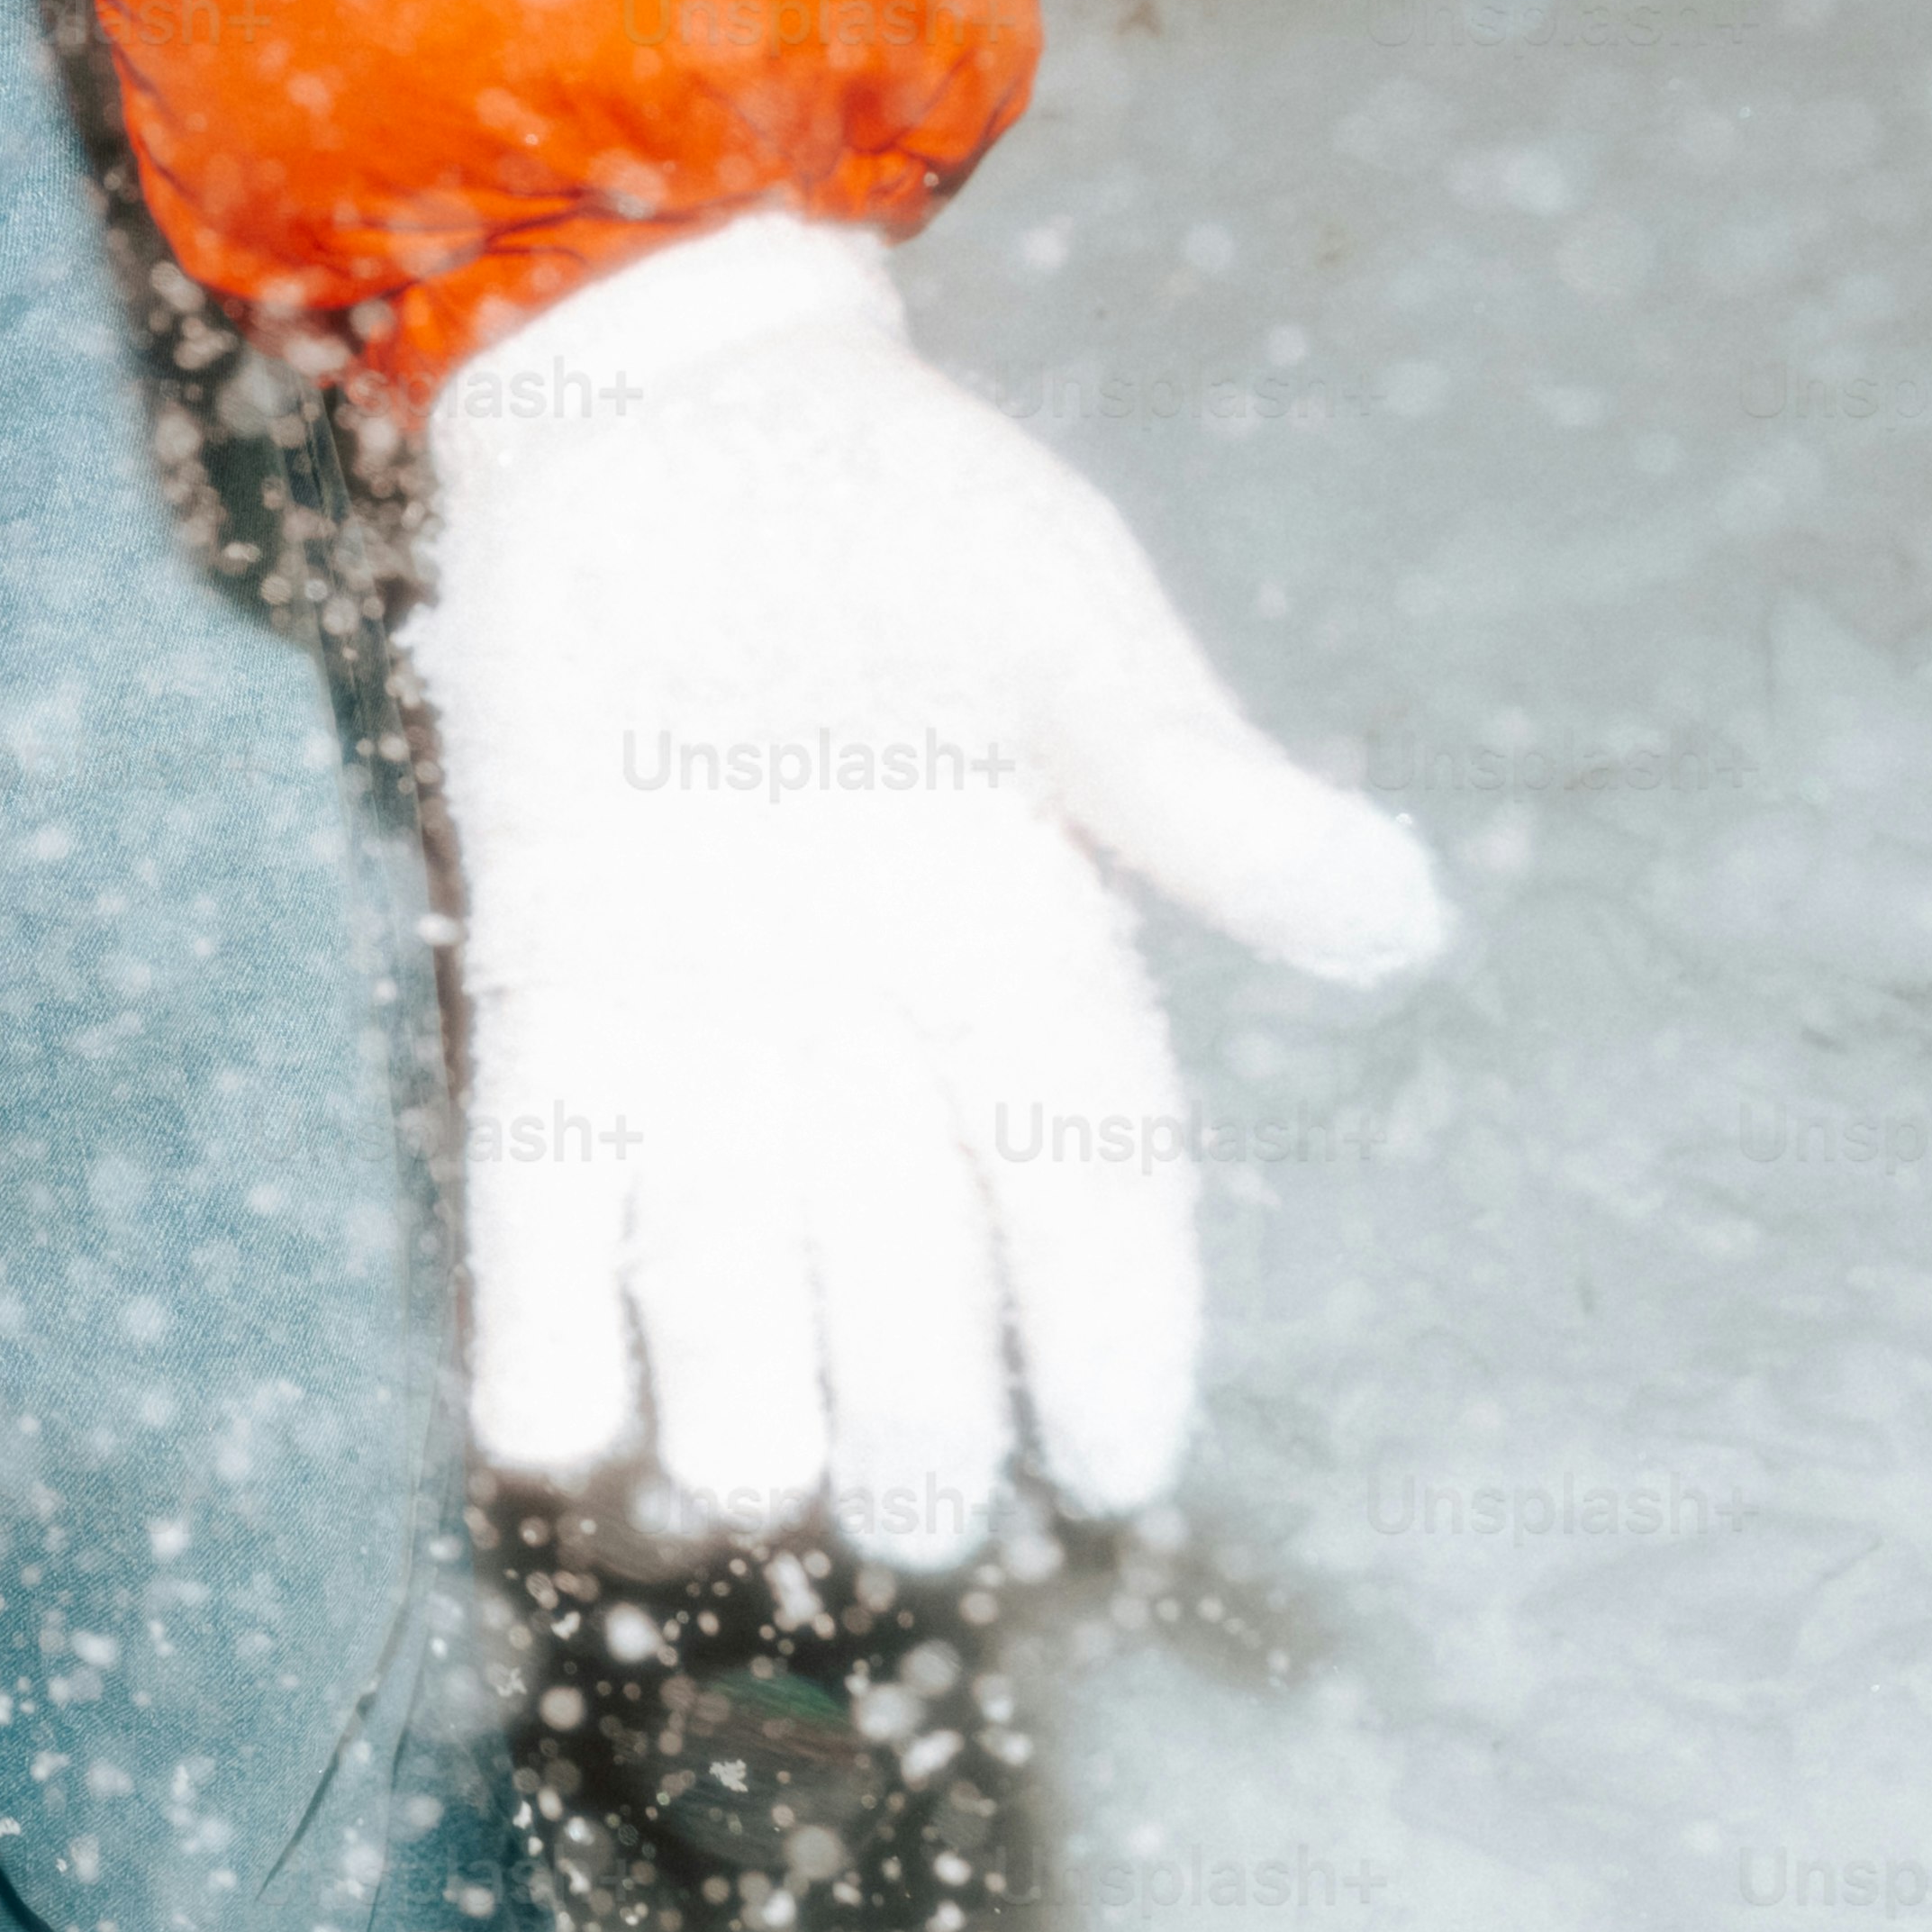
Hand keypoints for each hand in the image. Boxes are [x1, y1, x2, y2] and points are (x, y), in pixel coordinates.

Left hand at [403, 214, 1445, 1563]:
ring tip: (738, 1489)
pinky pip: (545, 1196)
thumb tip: (1391, 918)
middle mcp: (870, 1034)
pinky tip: (540, 1433)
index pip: (1097, 1191)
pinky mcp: (552, 1003)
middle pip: (907, 1273)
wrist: (660, 414)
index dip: (1116, 1335)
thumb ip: (1191, 785)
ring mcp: (703, 1032)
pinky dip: (541, 1316)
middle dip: (909, 1405)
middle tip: (911, 1517)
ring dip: (729, 1389)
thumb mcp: (1063, 627)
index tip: (1123, 1471)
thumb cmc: (893, 503)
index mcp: (1027, 956)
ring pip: (727, 1271)